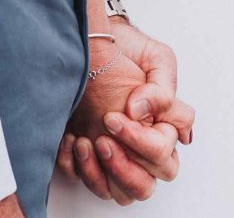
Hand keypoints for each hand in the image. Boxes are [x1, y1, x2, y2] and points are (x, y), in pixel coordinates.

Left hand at [56, 22, 193, 203]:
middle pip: (144, 186)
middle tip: (102, 137)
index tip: (115, 116)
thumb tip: (140, 113)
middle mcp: (141, 149)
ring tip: (84, 142)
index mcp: (164, 129)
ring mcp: (115, 155)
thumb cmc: (131, 49)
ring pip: (116, 193)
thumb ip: (161, 89)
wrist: (98, 39)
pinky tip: (70, 140)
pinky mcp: (90, 157)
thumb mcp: (157, 58)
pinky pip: (82, 181)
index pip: (163, 156)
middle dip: (122, 166)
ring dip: (98, 173)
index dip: (141, 143)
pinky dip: (74, 167)